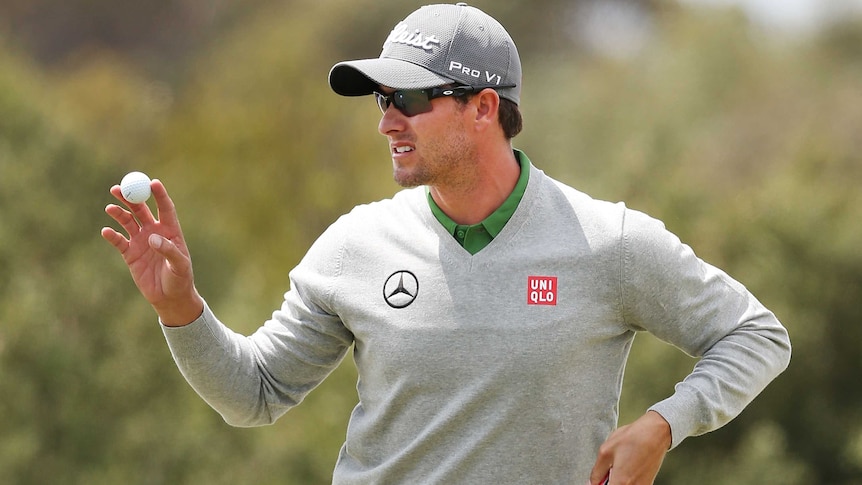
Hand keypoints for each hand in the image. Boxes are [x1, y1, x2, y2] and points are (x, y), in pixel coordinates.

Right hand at [101, 179, 202, 325]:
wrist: (169, 297)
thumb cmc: (180, 279)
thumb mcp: (179, 265)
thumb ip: (168, 250)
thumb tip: (153, 238)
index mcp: (170, 230)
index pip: (165, 207)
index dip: (159, 194)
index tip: (153, 182)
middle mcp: (154, 232)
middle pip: (140, 209)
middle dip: (130, 197)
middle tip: (119, 188)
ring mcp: (140, 241)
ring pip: (127, 221)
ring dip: (118, 213)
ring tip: (110, 208)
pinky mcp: (129, 254)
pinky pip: (118, 241)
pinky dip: (112, 235)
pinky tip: (107, 232)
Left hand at [588, 411, 671, 484]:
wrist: (655, 432)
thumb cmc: (633, 438)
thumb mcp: (606, 451)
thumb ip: (596, 471)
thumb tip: (592, 482)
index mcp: (620, 482)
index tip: (598, 481)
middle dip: (608, 483)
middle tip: (605, 473)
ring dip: (617, 481)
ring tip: (616, 468)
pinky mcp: (648, 482)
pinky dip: (626, 479)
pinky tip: (625, 468)